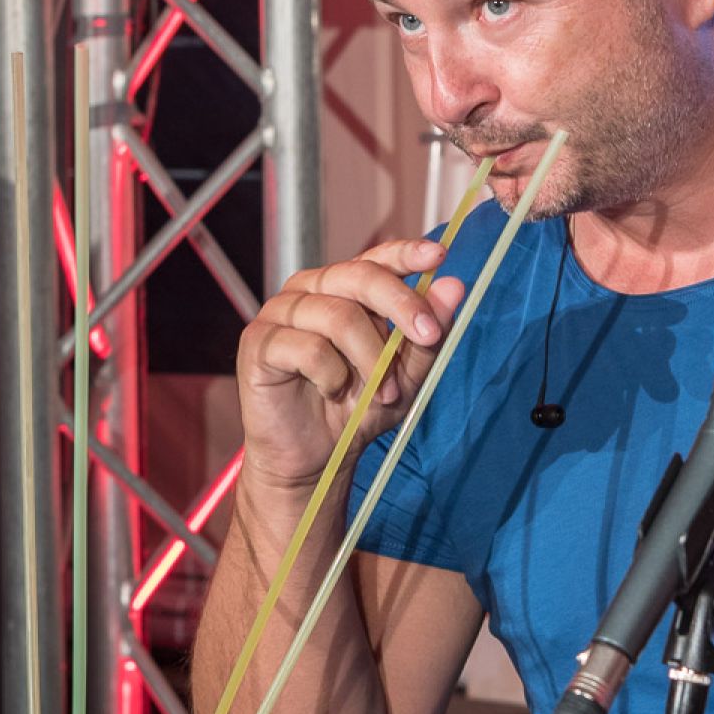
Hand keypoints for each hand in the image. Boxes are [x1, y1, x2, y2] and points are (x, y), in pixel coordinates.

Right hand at [236, 239, 464, 492]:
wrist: (314, 460)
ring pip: (339, 316)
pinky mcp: (259, 341)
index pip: (376, 258)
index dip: (405, 253)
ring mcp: (280, 312)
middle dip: (401, 305)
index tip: (438, 256)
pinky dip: (332, 376)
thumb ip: (427, 335)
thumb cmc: (355, 411)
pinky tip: (331, 392)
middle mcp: (310, 290)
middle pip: (359, 276)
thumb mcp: (406, 376)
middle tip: (430, 337)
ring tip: (382, 394)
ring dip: (371, 361)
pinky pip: (309, 348)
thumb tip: (454, 286)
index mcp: (344, 289)